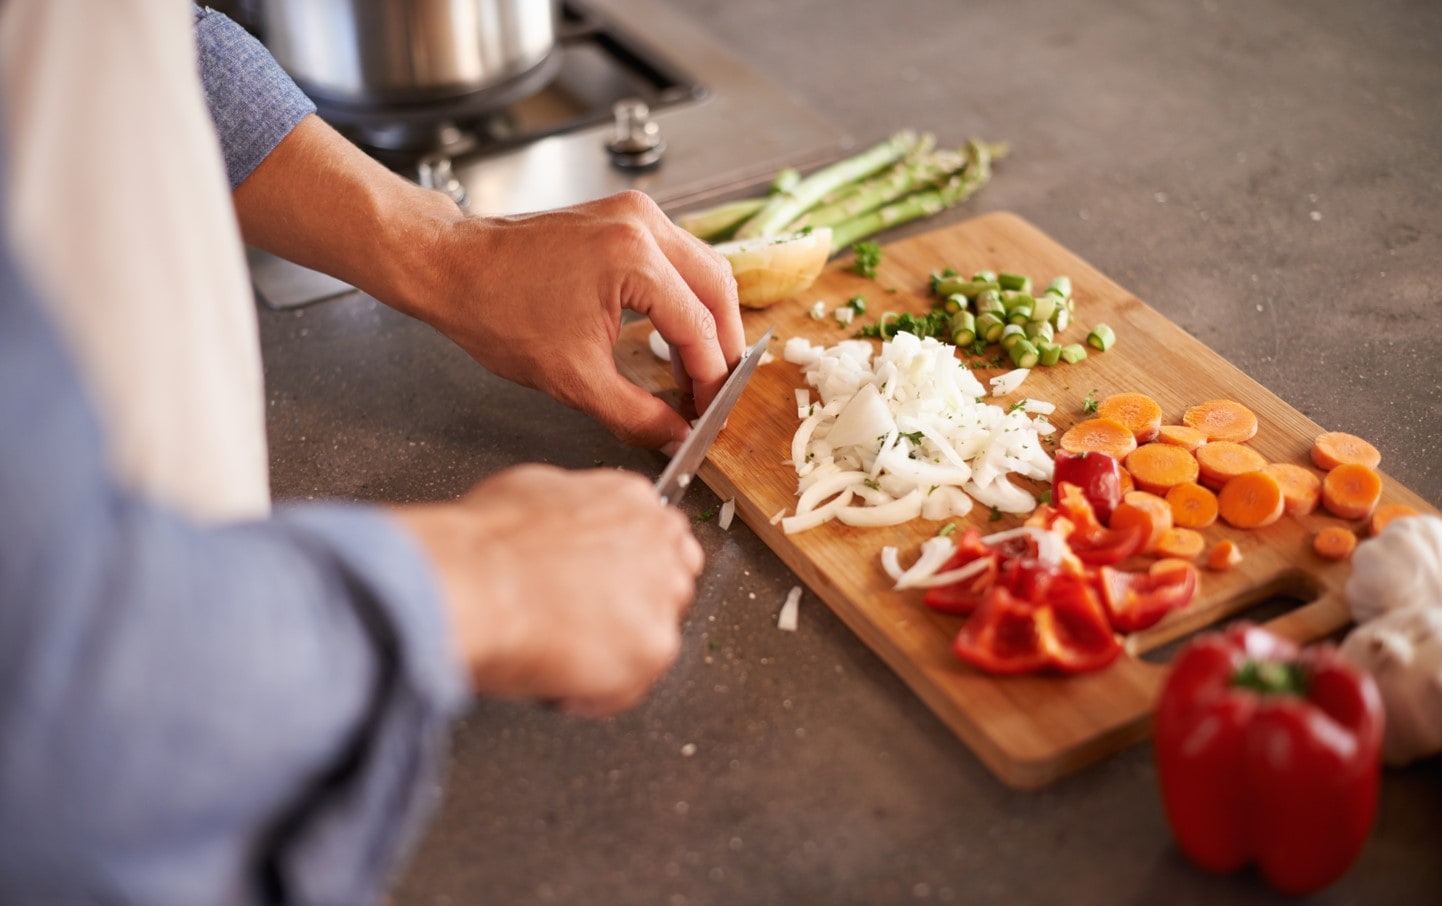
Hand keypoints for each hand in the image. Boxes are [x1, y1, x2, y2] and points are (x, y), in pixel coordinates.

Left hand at [233, 119, 738, 448]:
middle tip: (714, 392)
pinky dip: (684, 297)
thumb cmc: (496, 311)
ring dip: (706, 320)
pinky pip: (676, 258)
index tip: (709, 413)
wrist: (451, 268)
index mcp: (634, 259)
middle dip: (722, 345)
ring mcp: (634, 213)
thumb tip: (675, 436)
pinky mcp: (622, 216)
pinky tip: (673, 335)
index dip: (710, 378)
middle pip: (717, 288)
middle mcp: (642, 224)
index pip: (699, 327)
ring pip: (703, 268)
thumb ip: (635, 414)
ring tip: (696, 370)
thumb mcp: (572, 378)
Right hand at [392, 464, 701, 716]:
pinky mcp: (654, 647)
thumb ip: (570, 509)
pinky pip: (630, 685)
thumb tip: (562, 525)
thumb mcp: (530, 491)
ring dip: (614, 651)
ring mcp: (661, 596)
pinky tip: (558, 680)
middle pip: (670, 584)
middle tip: (583, 624)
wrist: (476, 583)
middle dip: (632, 608)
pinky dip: (595, 694)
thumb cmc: (486, 544)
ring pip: (653, 637)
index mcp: (630, 500)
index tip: (606, 586)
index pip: (659, 537)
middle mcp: (658, 543)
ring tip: (561, 653)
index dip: (629, 568)